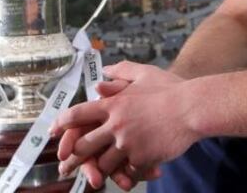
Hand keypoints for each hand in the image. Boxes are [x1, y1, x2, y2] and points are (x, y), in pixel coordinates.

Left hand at [52, 61, 197, 185]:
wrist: (193, 107)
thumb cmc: (171, 89)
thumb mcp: (145, 73)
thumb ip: (122, 71)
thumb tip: (104, 71)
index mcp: (113, 103)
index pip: (78, 114)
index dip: (62, 124)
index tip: (53, 131)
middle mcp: (116, 124)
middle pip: (84, 145)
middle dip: (71, 158)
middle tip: (64, 167)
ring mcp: (128, 143)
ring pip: (104, 163)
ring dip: (101, 169)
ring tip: (98, 175)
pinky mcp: (142, 157)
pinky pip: (128, 172)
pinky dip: (128, 174)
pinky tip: (131, 174)